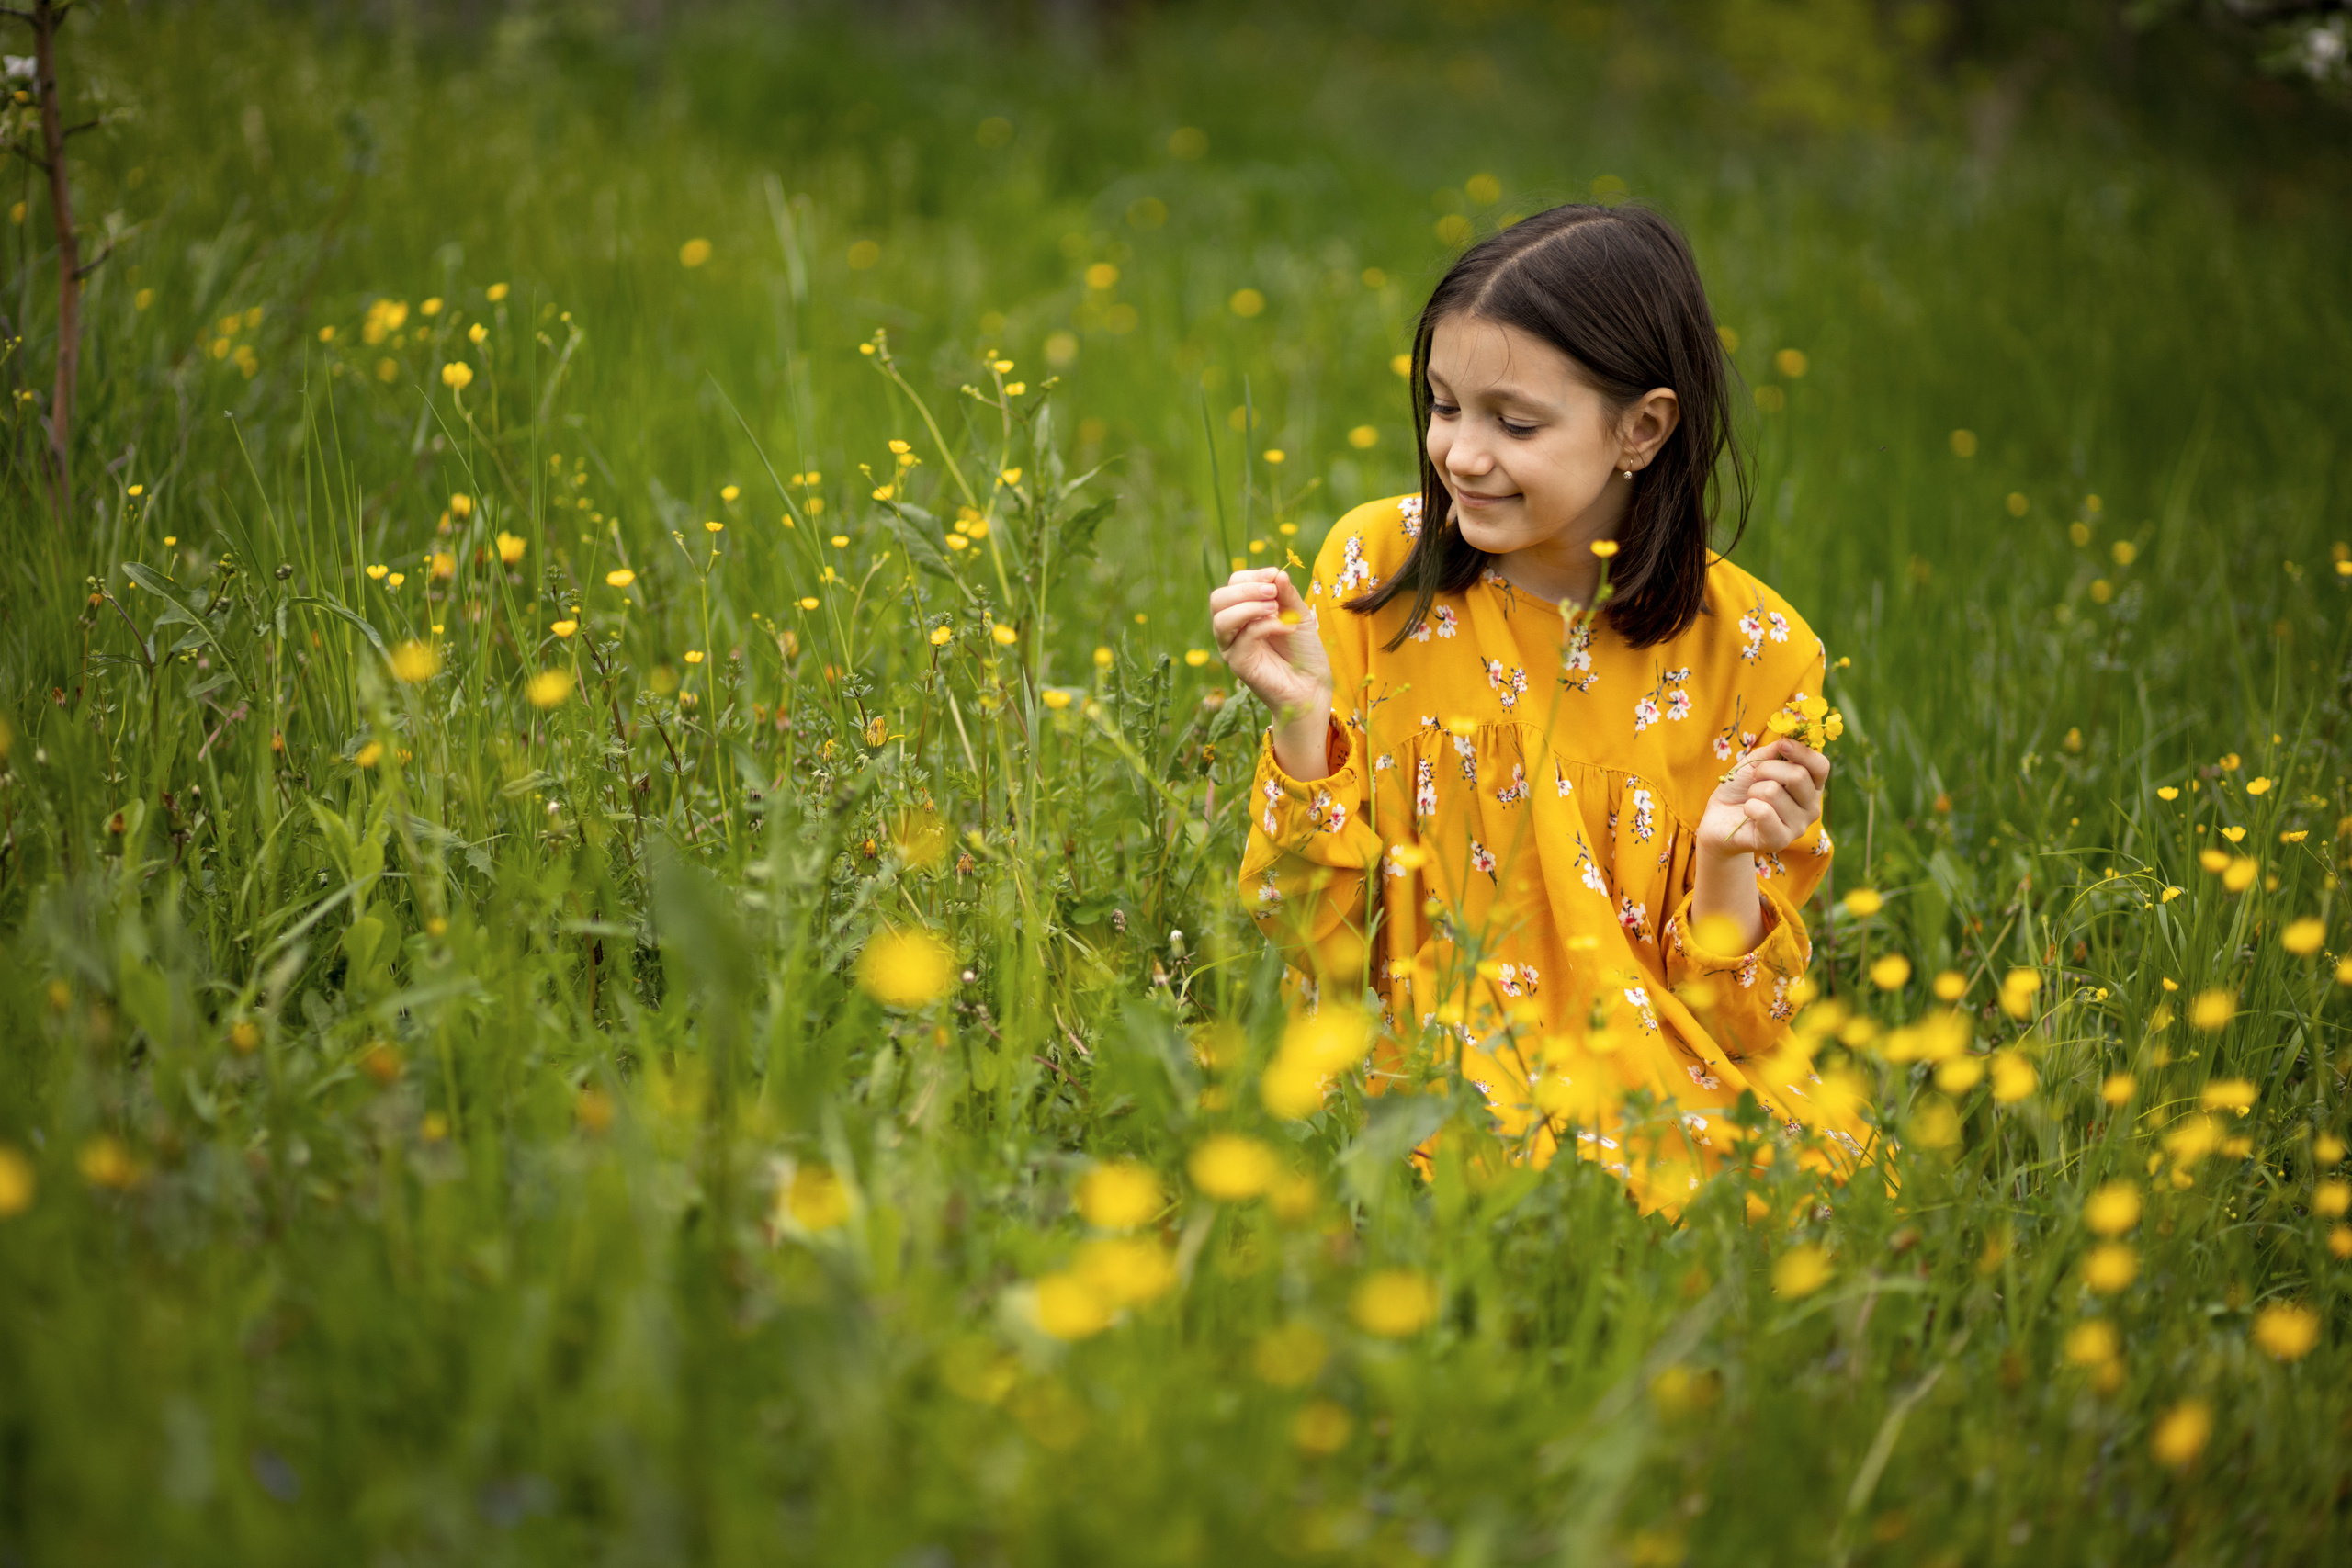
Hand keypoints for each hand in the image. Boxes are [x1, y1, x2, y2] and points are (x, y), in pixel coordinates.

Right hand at [1209, 567, 1332, 723]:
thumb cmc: (1304, 651)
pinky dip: (1266, 625)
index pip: (1233, 585)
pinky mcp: (1239, 664)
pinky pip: (1244, 637)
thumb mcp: (1299, 614)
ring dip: (1249, 606)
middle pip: (1218, 599)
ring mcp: (1232, 647)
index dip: (1252, 576)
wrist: (1312, 685)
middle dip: (1245, 589)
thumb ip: (1287, 595)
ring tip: (1275, 608)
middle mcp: (1232, 630)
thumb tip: (1278, 573)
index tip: (1275, 574)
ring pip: (1221, 619)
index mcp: (1243, 613)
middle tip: (1272, 592)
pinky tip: (1287, 626)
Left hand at [1699, 738, 1827, 859]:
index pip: (1821, 766)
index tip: (1782, 744)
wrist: (1719, 818)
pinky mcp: (1780, 841)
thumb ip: (1775, 750)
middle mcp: (1811, 807)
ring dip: (1753, 791)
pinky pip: (1764, 813)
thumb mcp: (1757, 762)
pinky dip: (1749, 807)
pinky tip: (1748, 814)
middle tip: (1755, 778)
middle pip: (1798, 776)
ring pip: (1774, 792)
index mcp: (1811, 787)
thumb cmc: (1741, 788)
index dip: (1802, 752)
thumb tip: (1789, 737)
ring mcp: (1798, 827)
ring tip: (1751, 800)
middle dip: (1767, 769)